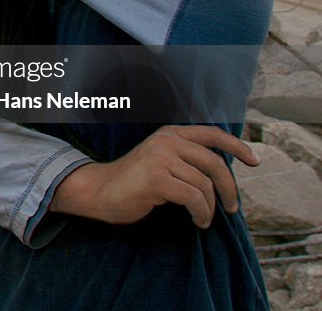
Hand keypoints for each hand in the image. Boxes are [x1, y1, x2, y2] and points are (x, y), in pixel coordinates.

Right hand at [50, 125, 258, 228]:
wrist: (100, 191)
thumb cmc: (133, 182)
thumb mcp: (160, 161)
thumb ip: (185, 158)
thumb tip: (222, 173)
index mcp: (170, 134)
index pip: (211, 133)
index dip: (237, 146)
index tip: (254, 161)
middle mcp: (166, 141)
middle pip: (214, 163)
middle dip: (229, 189)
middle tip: (232, 208)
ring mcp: (160, 158)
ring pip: (205, 185)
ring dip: (210, 208)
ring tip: (203, 218)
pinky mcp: (157, 178)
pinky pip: (194, 198)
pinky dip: (201, 213)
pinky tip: (197, 221)